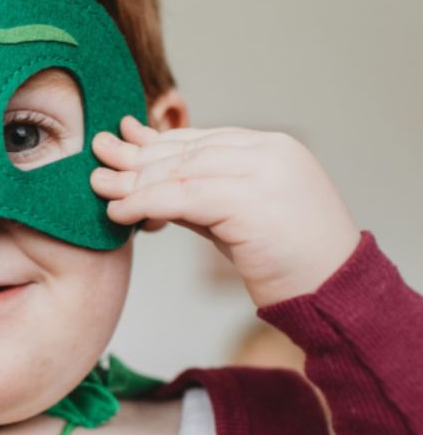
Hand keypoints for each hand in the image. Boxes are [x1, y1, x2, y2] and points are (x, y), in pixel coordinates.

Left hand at [89, 115, 361, 307]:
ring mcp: (265, 173)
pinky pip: (183, 198)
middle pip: (187, 152)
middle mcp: (271, 152)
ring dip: (134, 181)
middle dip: (138, 157)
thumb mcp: (236, 218)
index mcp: (273, 148)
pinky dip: (145, 203)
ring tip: (100, 188)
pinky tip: (120, 212)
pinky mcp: (252, 201)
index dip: (157, 142)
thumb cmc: (287, 263)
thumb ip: (198, 194)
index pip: (202, 139)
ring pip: (181, 171)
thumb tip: (142, 183)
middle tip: (98, 158)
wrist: (336, 295)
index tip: (123, 140)